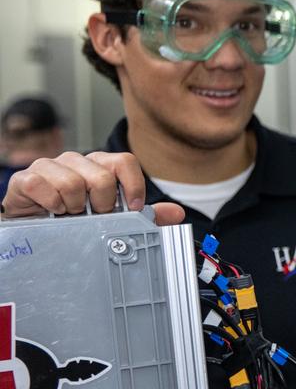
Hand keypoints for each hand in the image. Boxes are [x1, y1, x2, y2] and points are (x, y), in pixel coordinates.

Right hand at [2, 151, 184, 225]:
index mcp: (99, 165)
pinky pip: (42, 187)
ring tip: (70, 215)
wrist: (35, 227)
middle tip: (93, 216)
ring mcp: (49, 167)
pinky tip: (52, 211)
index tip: (133, 208)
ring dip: (74, 208)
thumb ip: (145, 214)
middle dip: (102, 204)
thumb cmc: (76, 218)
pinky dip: (51, 204)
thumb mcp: (112, 217)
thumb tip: (177, 212)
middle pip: (102, 176)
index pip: (125, 161)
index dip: (133, 185)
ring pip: (73, 183)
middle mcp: (76, 161)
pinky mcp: (26, 178)